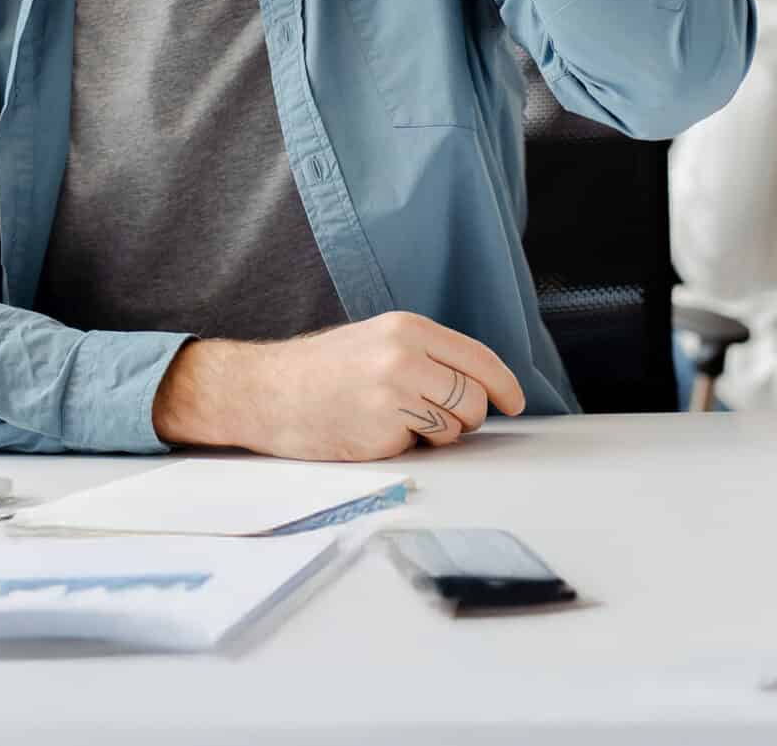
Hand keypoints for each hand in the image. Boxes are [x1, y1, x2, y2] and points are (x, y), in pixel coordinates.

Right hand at [151, 311, 527, 460]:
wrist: (263, 391)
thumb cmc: (316, 370)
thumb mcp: (374, 340)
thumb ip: (424, 355)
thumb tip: (475, 385)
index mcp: (406, 328)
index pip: (478, 358)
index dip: (503, 385)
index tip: (513, 402)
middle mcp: (404, 356)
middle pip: (473, 398)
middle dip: (465, 417)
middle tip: (434, 419)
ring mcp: (393, 394)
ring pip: (454, 428)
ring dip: (435, 436)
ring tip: (394, 422)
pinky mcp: (380, 431)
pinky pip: (419, 448)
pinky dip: (404, 448)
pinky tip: (371, 432)